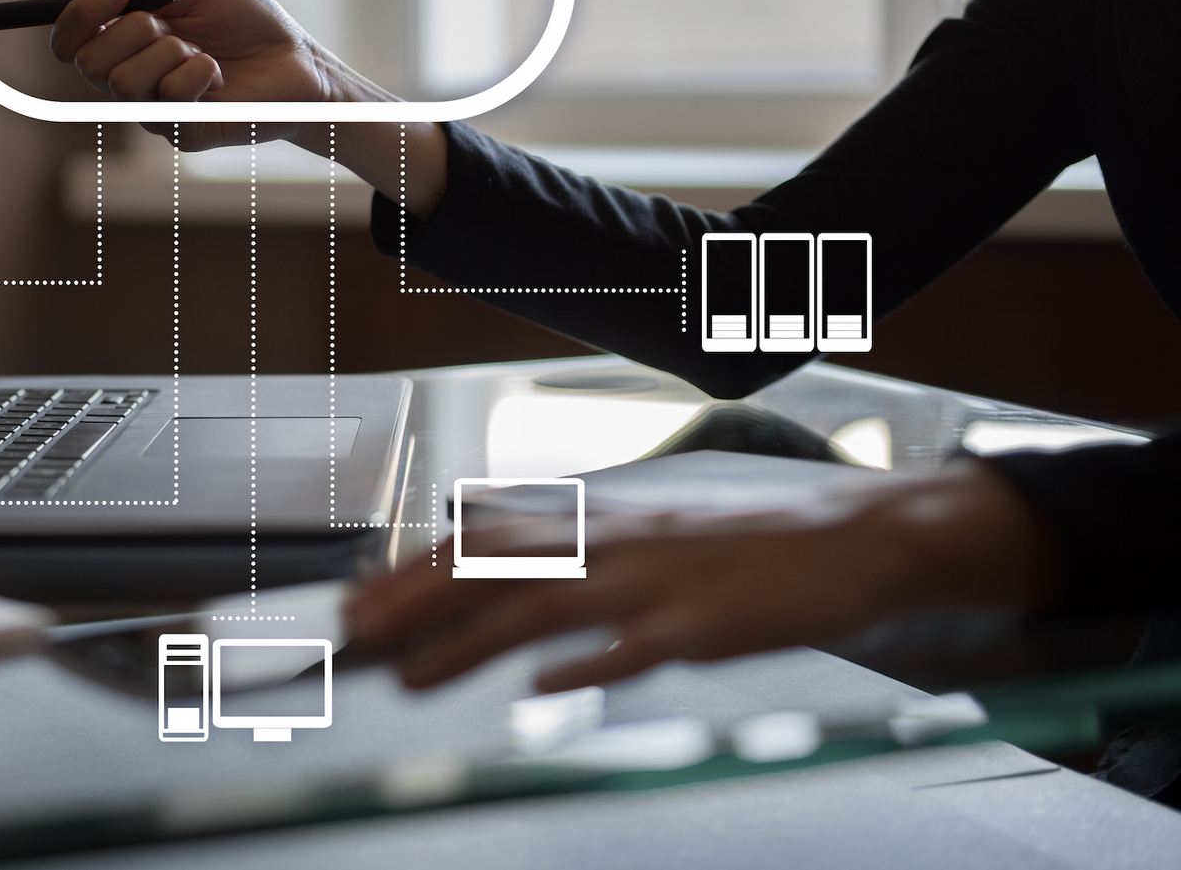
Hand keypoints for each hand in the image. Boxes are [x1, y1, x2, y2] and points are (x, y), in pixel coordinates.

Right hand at [50, 0, 346, 151]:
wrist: (299, 60)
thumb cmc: (248, 25)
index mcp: (125, 47)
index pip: (69, 43)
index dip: (79, 16)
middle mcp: (132, 82)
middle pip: (89, 64)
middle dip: (132, 31)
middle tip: (172, 25)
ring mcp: (156, 112)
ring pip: (125, 83)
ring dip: (169, 52)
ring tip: (201, 52)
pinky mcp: (185, 134)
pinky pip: (168, 100)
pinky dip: (196, 74)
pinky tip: (218, 76)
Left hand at [342, 462, 1061, 692]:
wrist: (858, 541)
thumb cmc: (748, 551)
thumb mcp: (650, 543)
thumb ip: (580, 562)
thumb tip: (507, 590)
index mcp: (601, 525)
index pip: (486, 539)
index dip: (416, 569)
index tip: (361, 598)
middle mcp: (617, 543)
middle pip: (497, 568)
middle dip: (416, 602)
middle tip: (356, 634)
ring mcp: (661, 583)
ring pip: (547, 605)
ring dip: (471, 642)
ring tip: (413, 677)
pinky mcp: (709, 626)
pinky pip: (641, 647)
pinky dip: (590, 665)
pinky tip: (547, 688)